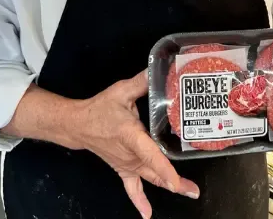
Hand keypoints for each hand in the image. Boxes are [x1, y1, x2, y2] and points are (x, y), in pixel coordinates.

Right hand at [71, 69, 198, 218]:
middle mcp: (130, 154)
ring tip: (188, 193)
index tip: (176, 182)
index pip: (150, 154)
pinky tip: (147, 215)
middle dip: (175, 181)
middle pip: (154, 170)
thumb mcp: (121, 91)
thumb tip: (157, 69)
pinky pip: (132, 189)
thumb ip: (141, 82)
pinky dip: (140, 202)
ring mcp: (126, 164)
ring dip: (168, 185)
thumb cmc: (100, 108)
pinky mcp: (122, 169)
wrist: (78, 125)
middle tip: (193, 191)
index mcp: (131, 135)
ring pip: (149, 178)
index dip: (164, 168)